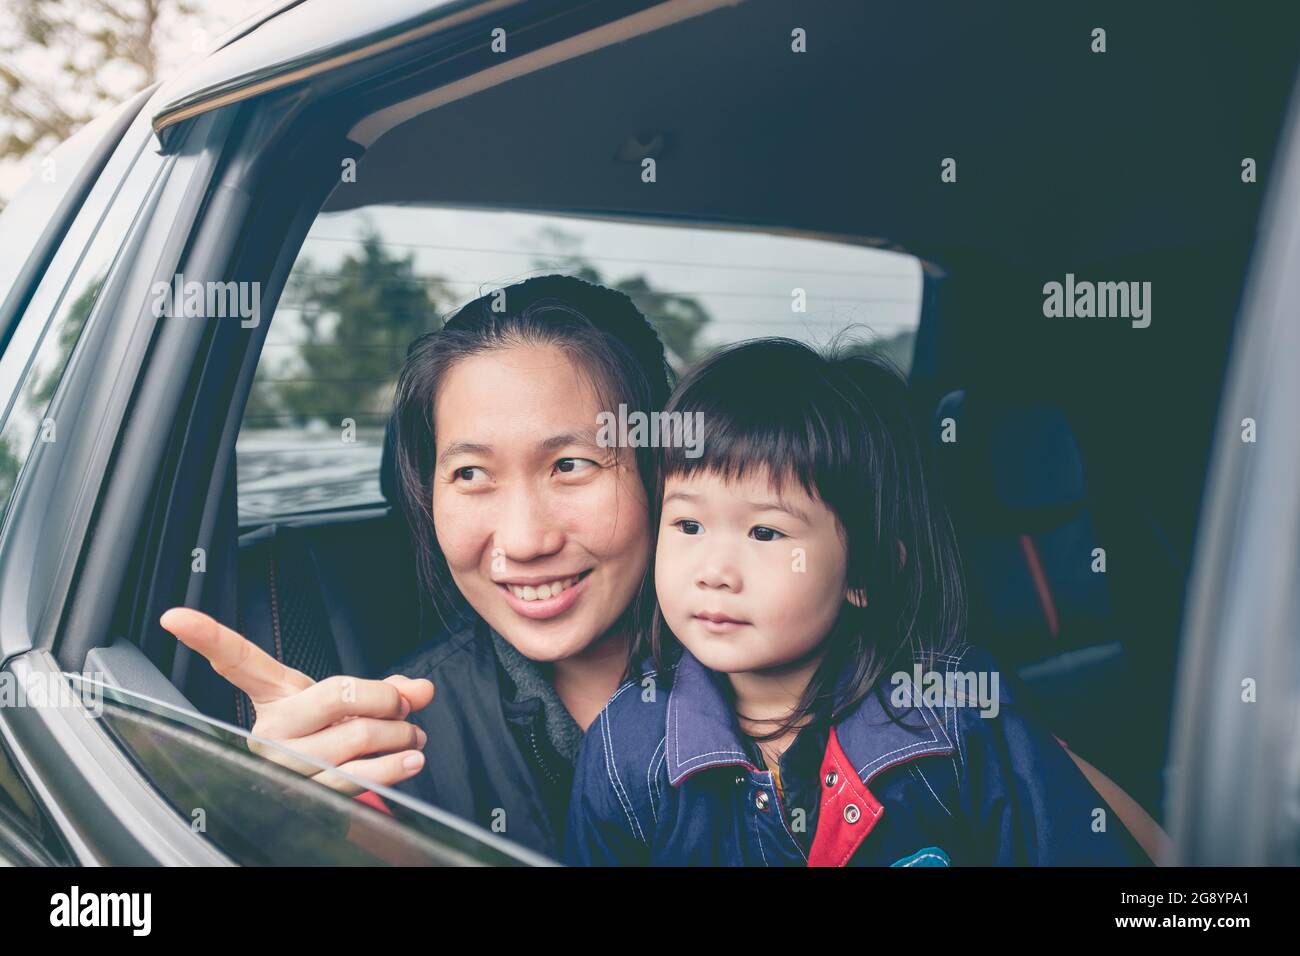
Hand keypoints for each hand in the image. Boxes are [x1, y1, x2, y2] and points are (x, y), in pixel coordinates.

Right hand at [159, 607, 434, 795]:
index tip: (174, 617)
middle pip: (336, 694)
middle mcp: (271, 731)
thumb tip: (420, 688)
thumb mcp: (351, 707)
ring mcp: (284, 767)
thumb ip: (385, 690)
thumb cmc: (333, 742)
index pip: (238, 661)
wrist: (325, 800)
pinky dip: (395, 766)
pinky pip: (360, 777)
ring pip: (356, 738)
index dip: (205, 636)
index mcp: (273, 699)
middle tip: (405, 705)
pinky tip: (410, 759)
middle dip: (387, 699)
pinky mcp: (306, 798)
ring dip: (400, 735)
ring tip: (411, 735)